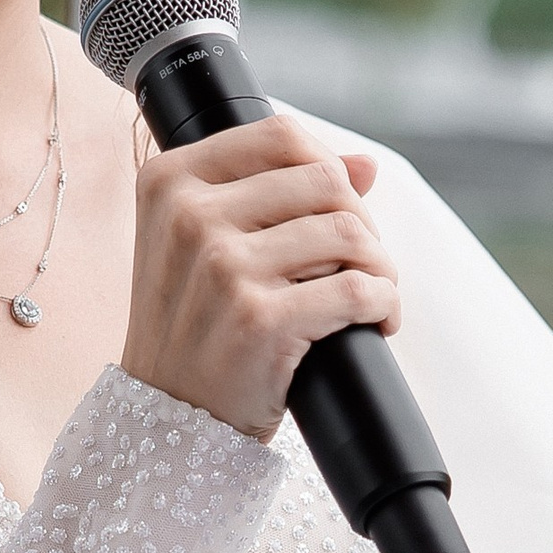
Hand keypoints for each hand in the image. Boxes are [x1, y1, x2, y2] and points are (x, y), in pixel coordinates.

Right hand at [122, 118, 401, 437]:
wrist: (168, 417)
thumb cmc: (194, 327)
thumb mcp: (206, 246)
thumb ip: (275, 192)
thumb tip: (364, 164)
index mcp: (168, 182)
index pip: (281, 135)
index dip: (327, 168)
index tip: (335, 212)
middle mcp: (189, 216)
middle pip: (324, 181)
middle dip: (360, 223)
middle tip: (360, 265)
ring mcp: (221, 267)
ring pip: (349, 234)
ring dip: (379, 268)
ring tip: (370, 296)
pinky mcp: (259, 319)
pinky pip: (358, 290)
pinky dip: (384, 305)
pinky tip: (375, 322)